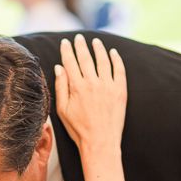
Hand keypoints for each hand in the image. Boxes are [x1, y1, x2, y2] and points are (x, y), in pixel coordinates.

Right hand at [55, 35, 126, 151]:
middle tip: (79, 38)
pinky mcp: (120, 91)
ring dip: (98, 49)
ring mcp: (108, 86)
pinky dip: (116, 59)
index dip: (67, 51)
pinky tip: (113, 53)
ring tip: (95, 42)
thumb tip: (59, 68)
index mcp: (77, 87)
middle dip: (81, 46)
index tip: (65, 42)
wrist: (100, 143)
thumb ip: (61, 87)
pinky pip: (119, 69)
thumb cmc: (79, 129)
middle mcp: (93, 83)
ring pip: (103, 60)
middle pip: (86, 58)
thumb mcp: (62, 110)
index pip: (70, 63)